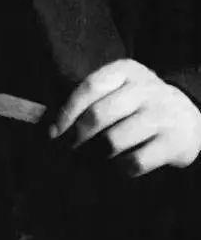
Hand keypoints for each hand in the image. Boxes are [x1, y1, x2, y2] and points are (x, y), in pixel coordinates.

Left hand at [50, 59, 200, 176]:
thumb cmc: (139, 103)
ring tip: (97, 156)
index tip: (53, 132)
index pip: (88, 87)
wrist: (189, 116)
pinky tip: (120, 165)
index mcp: (126, 70)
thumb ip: (90, 99)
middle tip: (70, 146)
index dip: (66, 111)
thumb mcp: (120, 88)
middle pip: (98, 115)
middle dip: (77, 135)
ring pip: (114, 141)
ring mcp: (161, 114)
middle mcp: (145, 88)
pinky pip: (135, 162)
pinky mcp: (174, 142)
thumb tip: (52, 124)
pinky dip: (121, 168)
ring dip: (99, 154)